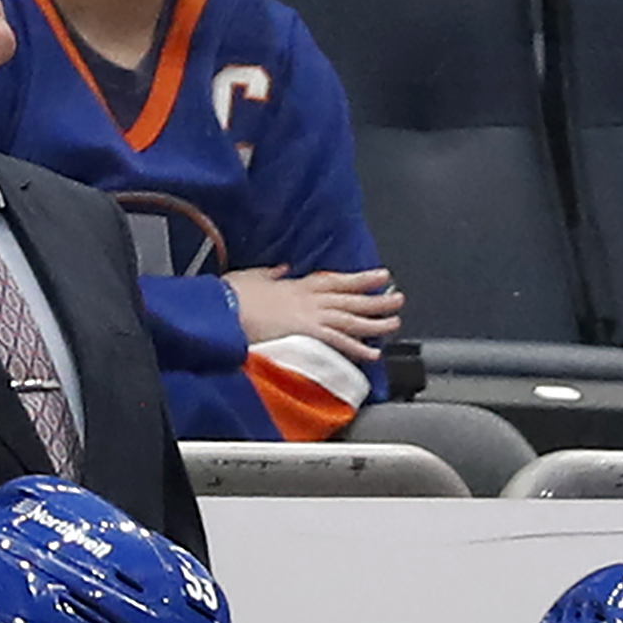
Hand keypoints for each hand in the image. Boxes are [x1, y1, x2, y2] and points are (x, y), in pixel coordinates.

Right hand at [225, 266, 403, 363]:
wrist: (224, 310)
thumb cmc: (234, 296)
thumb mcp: (255, 277)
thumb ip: (273, 274)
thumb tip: (283, 269)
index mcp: (299, 285)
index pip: (338, 281)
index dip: (362, 279)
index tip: (381, 276)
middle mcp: (310, 299)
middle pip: (351, 299)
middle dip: (377, 299)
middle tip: (399, 299)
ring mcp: (311, 316)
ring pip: (351, 318)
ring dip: (375, 322)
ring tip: (395, 324)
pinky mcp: (307, 334)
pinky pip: (339, 342)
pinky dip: (357, 347)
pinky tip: (373, 353)